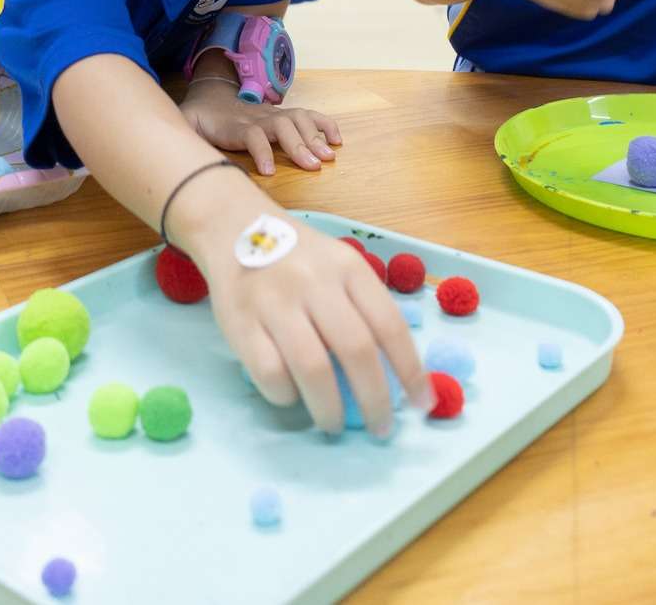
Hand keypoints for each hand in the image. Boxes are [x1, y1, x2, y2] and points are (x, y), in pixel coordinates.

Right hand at [172, 178, 430, 437]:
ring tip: (334, 424)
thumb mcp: (340, 267)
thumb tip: (396, 375)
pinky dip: (286, 396)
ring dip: (330, 409)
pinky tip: (292, 397)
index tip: (422, 403)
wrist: (234, 228)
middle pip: (356, 350)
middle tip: (380, 428)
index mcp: (348, 269)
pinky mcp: (240, 323)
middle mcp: (314, 282)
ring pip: (313, 369)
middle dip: (374, 399)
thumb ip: (365, 309)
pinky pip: (270, 373)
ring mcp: (275, 302)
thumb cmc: (299, 260)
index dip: (411, 371)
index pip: (389, 325)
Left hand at [181, 77, 340, 173]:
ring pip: (297, 120)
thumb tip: (170, 152)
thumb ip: (180, 133)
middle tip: (314, 165)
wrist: (210, 94)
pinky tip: (337, 140)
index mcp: (235, 125)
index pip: (251, 135)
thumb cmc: (199, 118)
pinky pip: (308, 116)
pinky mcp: (282, 116)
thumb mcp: (184, 124)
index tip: (268, 172)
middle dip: (298, 145)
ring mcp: (272, 115)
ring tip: (329, 156)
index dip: (260, 151)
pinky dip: (324, 125)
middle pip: (281, 127)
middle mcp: (257, 118)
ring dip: (315, 137)